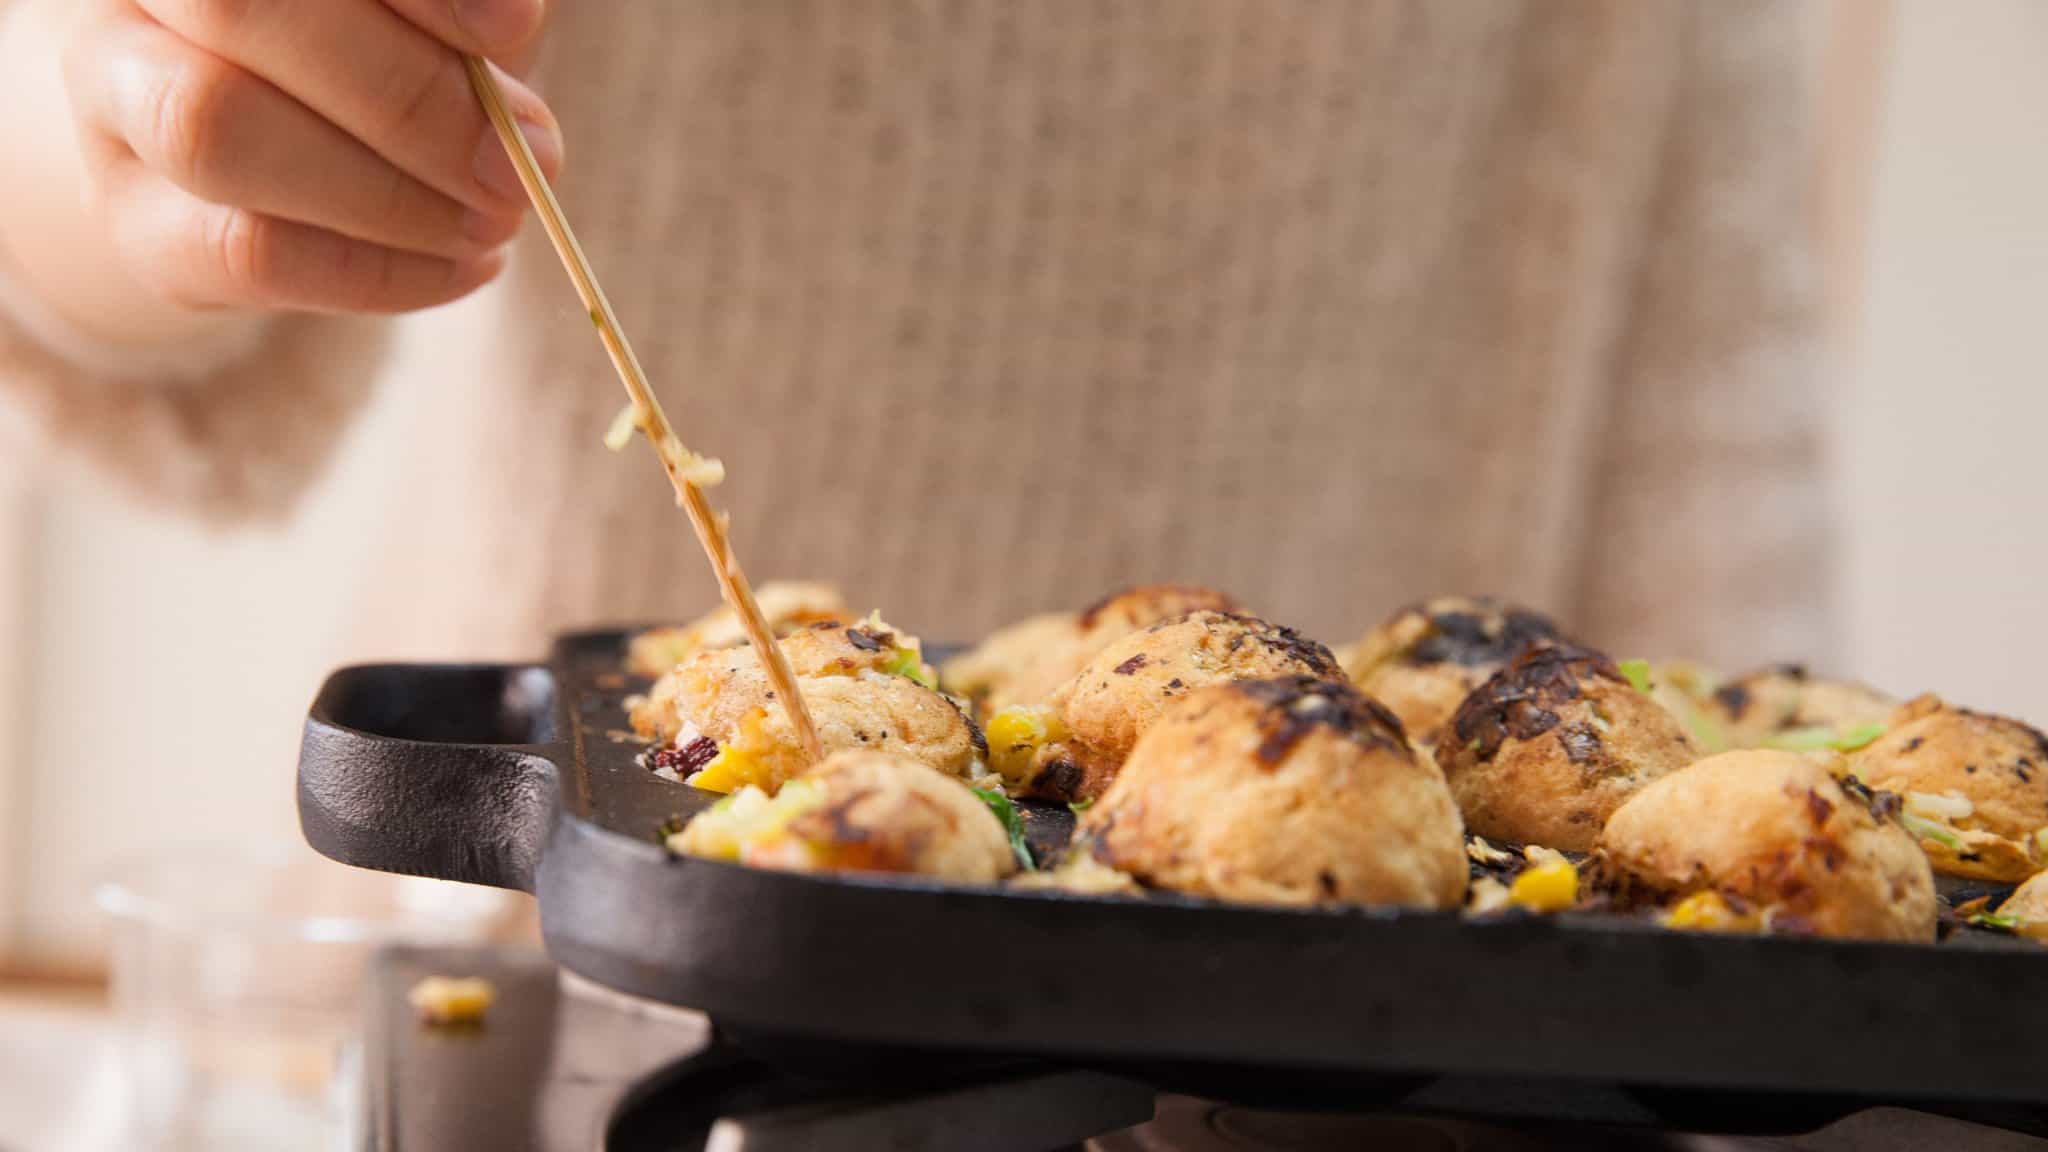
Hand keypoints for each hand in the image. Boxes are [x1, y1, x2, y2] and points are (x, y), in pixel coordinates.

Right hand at [63, 0, 561, 314]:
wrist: (243, 153)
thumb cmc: (352, 57)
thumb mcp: (404, 20)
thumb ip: (452, 16)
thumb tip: (510, 48)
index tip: (513, 31)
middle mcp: (133, 1)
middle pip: (239, 14)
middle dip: (406, 99)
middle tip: (516, 166)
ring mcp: (112, 111)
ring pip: (220, 135)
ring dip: (389, 196)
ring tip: (493, 224)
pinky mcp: (135, 226)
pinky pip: (248, 252)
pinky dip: (381, 271)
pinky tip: (464, 268)